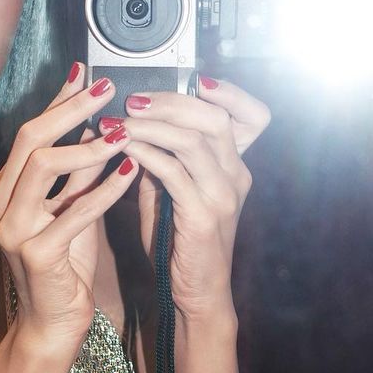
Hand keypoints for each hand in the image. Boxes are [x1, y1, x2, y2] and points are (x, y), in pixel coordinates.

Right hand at [0, 67, 136, 349]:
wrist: (52, 324)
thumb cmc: (64, 265)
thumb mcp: (71, 208)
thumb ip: (78, 171)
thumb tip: (97, 124)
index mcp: (4, 189)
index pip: (31, 132)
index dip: (59, 101)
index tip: (87, 74)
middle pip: (31, 139)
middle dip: (70, 110)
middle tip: (107, 91)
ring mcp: (11, 227)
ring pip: (43, 166)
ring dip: (87, 145)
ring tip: (123, 132)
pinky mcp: (35, 252)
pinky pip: (73, 210)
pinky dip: (104, 187)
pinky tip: (131, 171)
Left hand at [99, 77, 270, 320]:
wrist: (196, 293)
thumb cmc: (182, 243)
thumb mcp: (175, 192)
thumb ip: (165, 159)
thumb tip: (135, 125)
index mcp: (235, 167)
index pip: (253, 116)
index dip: (230, 92)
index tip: (195, 79)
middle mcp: (237, 176)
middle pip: (214, 118)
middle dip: (170, 102)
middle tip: (133, 99)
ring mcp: (224, 195)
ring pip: (193, 140)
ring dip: (151, 125)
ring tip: (119, 120)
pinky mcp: (203, 215)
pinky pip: (173, 172)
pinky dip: (145, 153)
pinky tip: (123, 147)